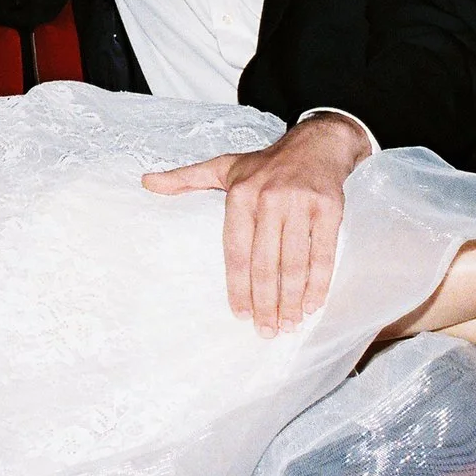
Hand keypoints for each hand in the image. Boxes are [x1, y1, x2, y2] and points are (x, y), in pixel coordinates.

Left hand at [142, 115, 371, 335]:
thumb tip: (146, 183)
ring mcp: (301, 204)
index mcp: (241, 194)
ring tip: (288, 325)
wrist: (316, 144)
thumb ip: (186, 179)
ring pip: (294, 263)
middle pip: (265, 263)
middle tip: (266, 331)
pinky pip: (323, 253)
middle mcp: (269, 199)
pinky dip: (318, 283)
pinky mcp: (329, 209)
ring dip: (292, 300)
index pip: (236, 251)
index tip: (240, 315)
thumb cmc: (265, 164)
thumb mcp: (224, 167)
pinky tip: (312, 304)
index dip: (238, 286)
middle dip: (265, 302)